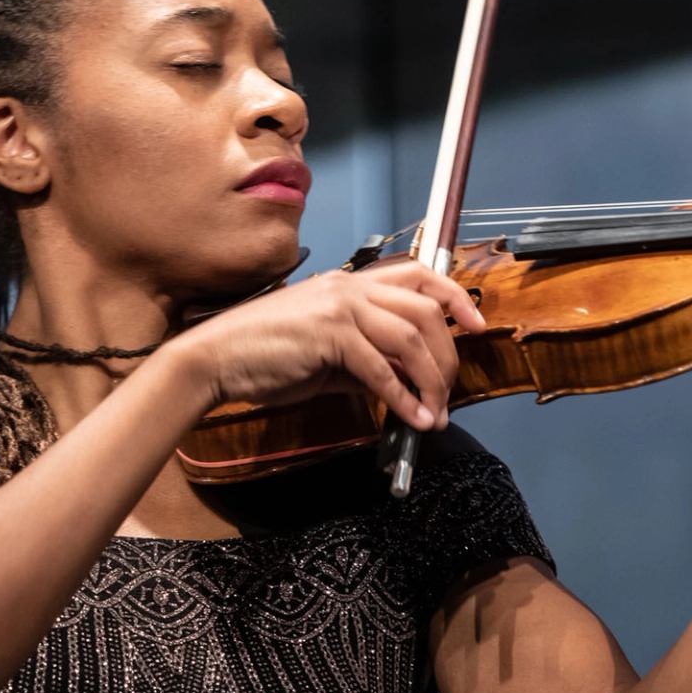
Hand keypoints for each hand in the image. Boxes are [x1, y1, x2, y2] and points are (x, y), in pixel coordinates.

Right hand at [174, 256, 486, 427]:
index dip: (454, 295)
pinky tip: (410, 418)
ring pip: (411, 337)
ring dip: (430, 380)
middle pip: (425, 309)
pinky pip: (381, 368)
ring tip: (433, 412)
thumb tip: (405, 381)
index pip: (417, 273)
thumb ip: (366, 358)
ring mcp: (339, 307)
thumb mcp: (325, 354)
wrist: (215, 360)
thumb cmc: (263, 357)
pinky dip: (402, 398)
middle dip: (447, 356)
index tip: (476, 323)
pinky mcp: (328, 335)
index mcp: (348, 283)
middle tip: (448, 391)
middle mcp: (348, 287)